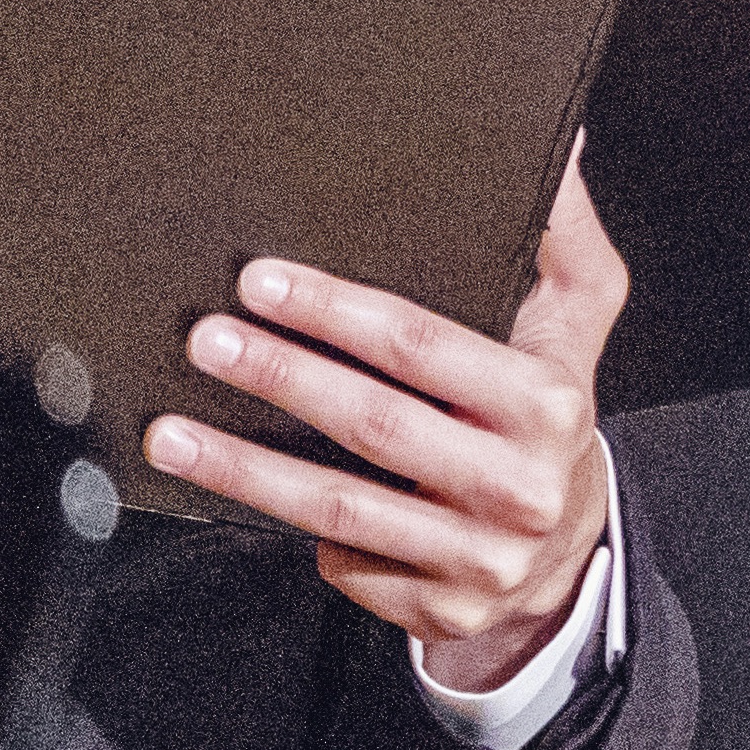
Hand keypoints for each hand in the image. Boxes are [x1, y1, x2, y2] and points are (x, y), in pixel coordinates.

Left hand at [154, 158, 624, 690]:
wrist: (564, 546)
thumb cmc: (548, 410)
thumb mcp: (577, 321)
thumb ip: (562, 235)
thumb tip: (559, 141)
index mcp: (551, 401)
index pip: (427, 348)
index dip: (336, 312)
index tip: (263, 282)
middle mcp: (521, 482)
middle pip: (377, 424)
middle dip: (281, 376)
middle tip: (206, 340)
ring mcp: (480, 554)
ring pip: (340, 507)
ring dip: (244, 467)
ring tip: (171, 432)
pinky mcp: (441, 608)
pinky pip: (346, 563)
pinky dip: (288, 530)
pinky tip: (237, 498)